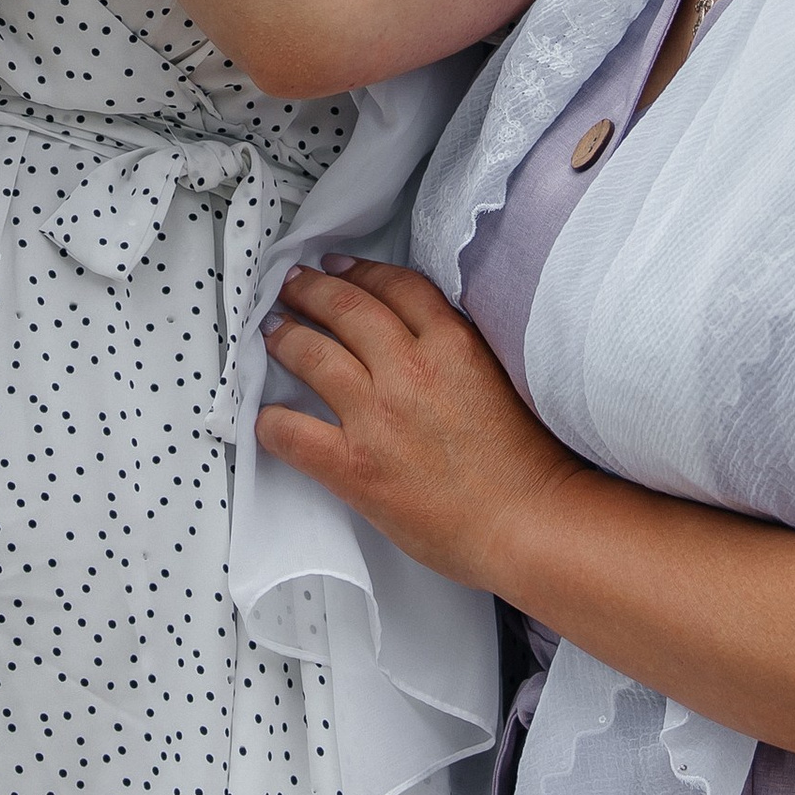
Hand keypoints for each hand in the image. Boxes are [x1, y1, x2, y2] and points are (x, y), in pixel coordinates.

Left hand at [257, 258, 584, 590]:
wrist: (528, 526)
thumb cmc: (527, 466)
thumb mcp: (502, 380)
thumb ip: (460, 354)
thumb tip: (423, 342)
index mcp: (454, 345)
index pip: (395, 287)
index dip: (361, 272)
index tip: (340, 268)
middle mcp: (411, 370)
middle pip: (346, 308)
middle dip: (311, 290)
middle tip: (293, 286)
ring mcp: (378, 416)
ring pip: (312, 355)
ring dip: (286, 338)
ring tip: (273, 331)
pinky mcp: (356, 465)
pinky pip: (292, 433)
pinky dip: (271, 421)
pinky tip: (266, 417)